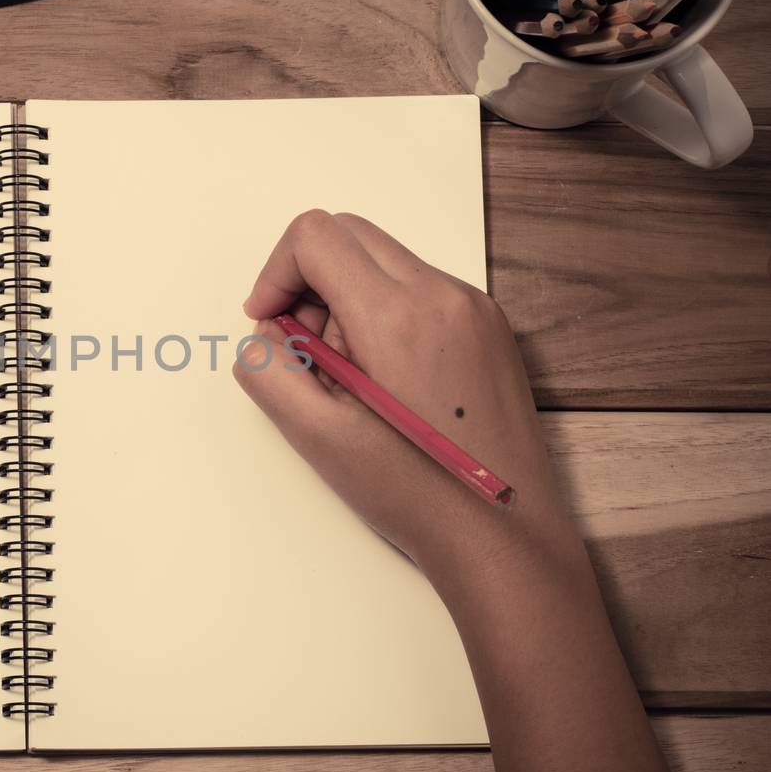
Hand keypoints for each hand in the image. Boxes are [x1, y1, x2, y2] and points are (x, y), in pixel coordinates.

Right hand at [235, 210, 574, 585]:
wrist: (504, 536)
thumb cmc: (417, 493)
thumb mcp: (316, 436)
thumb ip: (268, 369)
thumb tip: (266, 334)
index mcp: (397, 314)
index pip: (315, 236)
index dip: (275, 274)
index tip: (270, 325)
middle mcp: (443, 295)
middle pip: (350, 235)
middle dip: (309, 283)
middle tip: (306, 354)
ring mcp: (474, 309)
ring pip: (385, 264)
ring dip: (347, 303)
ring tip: (351, 381)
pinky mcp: (490, 329)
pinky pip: (420, 292)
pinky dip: (386, 318)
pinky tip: (387, 385)